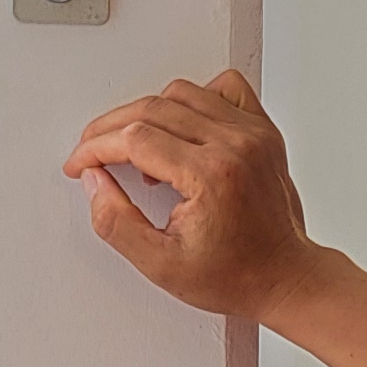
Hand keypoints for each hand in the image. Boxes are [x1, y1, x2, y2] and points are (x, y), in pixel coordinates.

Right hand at [64, 72, 332, 324]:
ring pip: (182, 92)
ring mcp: (253, 133)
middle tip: (93, 151)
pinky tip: (183, 130)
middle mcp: (235, 144)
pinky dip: (194, 100)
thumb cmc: (236, 276)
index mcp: (211, 175)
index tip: (80, 164)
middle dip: (110, 128)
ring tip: (140, 153)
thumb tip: (94, 180)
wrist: (285, 277)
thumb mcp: (160, 265)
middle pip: (152, 108)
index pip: (135, 138)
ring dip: (148, 115)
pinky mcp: (263, 130)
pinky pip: (223, 89)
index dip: (95, 148)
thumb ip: (116, 222)